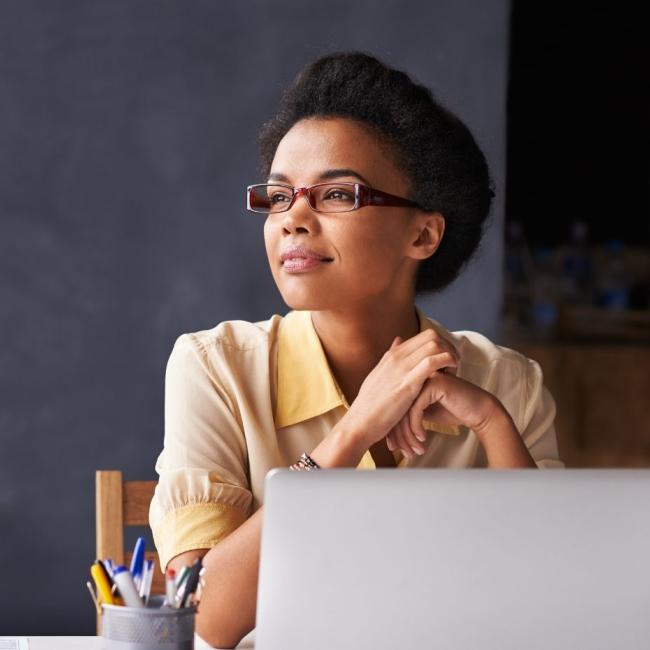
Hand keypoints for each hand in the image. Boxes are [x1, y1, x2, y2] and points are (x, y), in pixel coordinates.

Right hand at [343, 329, 459, 449]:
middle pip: (431, 335)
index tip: (446, 362)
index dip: (441, 346)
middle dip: (448, 347)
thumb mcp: (377, 376)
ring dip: (450, 355)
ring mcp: (401, 368)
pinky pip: (432, 362)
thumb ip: (389, 359)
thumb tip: (398, 340)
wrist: (359, 424)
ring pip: (434, 345)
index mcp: (392, 355)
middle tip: (453, 366)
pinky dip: (446, 364)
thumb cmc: (370, 406)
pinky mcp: (408, 383)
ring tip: (452, 373)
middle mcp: (397, 357)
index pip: (424, 336)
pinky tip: (450, 376)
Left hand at [386, 371, 506, 458]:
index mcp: (412, 381)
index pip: (394, 406)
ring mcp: (425, 378)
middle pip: (397, 408)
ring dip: (408, 435)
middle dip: (399, 435)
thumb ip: (409, 415)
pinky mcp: (434, 384)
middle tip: (403, 453)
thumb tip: (390, 432)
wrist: (478, 411)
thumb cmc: (454, 411)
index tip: (392, 447)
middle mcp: (416, 377)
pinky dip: (416, 427)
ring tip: (414, 450)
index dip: (392, 429)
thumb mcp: (425, 413)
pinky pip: (416, 409)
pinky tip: (422, 438)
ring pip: (404, 410)